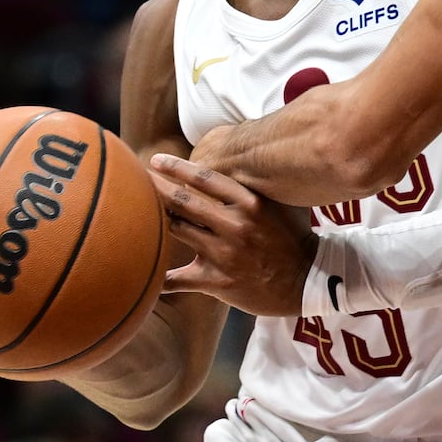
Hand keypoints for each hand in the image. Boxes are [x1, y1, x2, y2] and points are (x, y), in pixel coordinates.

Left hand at [149, 153, 313, 316]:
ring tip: (135, 214)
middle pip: (183, 201)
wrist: (308, 280)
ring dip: (153, 223)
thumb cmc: (293, 236)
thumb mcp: (280, 203)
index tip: (155, 161)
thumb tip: (237, 160)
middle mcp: (235, 224)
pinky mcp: (217, 281)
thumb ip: (256, 185)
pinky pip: (178, 279)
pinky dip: (159, 279)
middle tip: (133, 179)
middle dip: (154, 188)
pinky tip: (141, 276)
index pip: (204, 178)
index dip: (175, 168)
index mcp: (250, 202)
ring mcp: (224, 253)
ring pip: (177, 231)